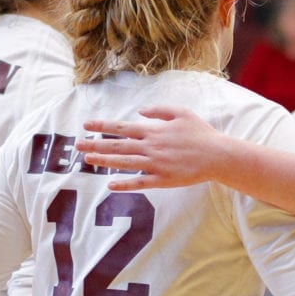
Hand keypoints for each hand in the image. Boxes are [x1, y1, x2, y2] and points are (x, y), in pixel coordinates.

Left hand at [77, 106, 223, 190]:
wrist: (218, 155)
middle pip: (118, 146)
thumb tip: (140, 112)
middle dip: (95, 145)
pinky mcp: (163, 180)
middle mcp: (151, 147)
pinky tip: (110, 184)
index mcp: (154, 131)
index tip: (86, 125)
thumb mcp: (182, 113)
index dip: (102, 127)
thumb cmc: (201, 133)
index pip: (122, 128)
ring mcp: (156, 165)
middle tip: (76, 146)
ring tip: (88, 161)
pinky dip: (125, 184)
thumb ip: (159, 110)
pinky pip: (140, 182)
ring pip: (124, 163)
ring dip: (105, 161)